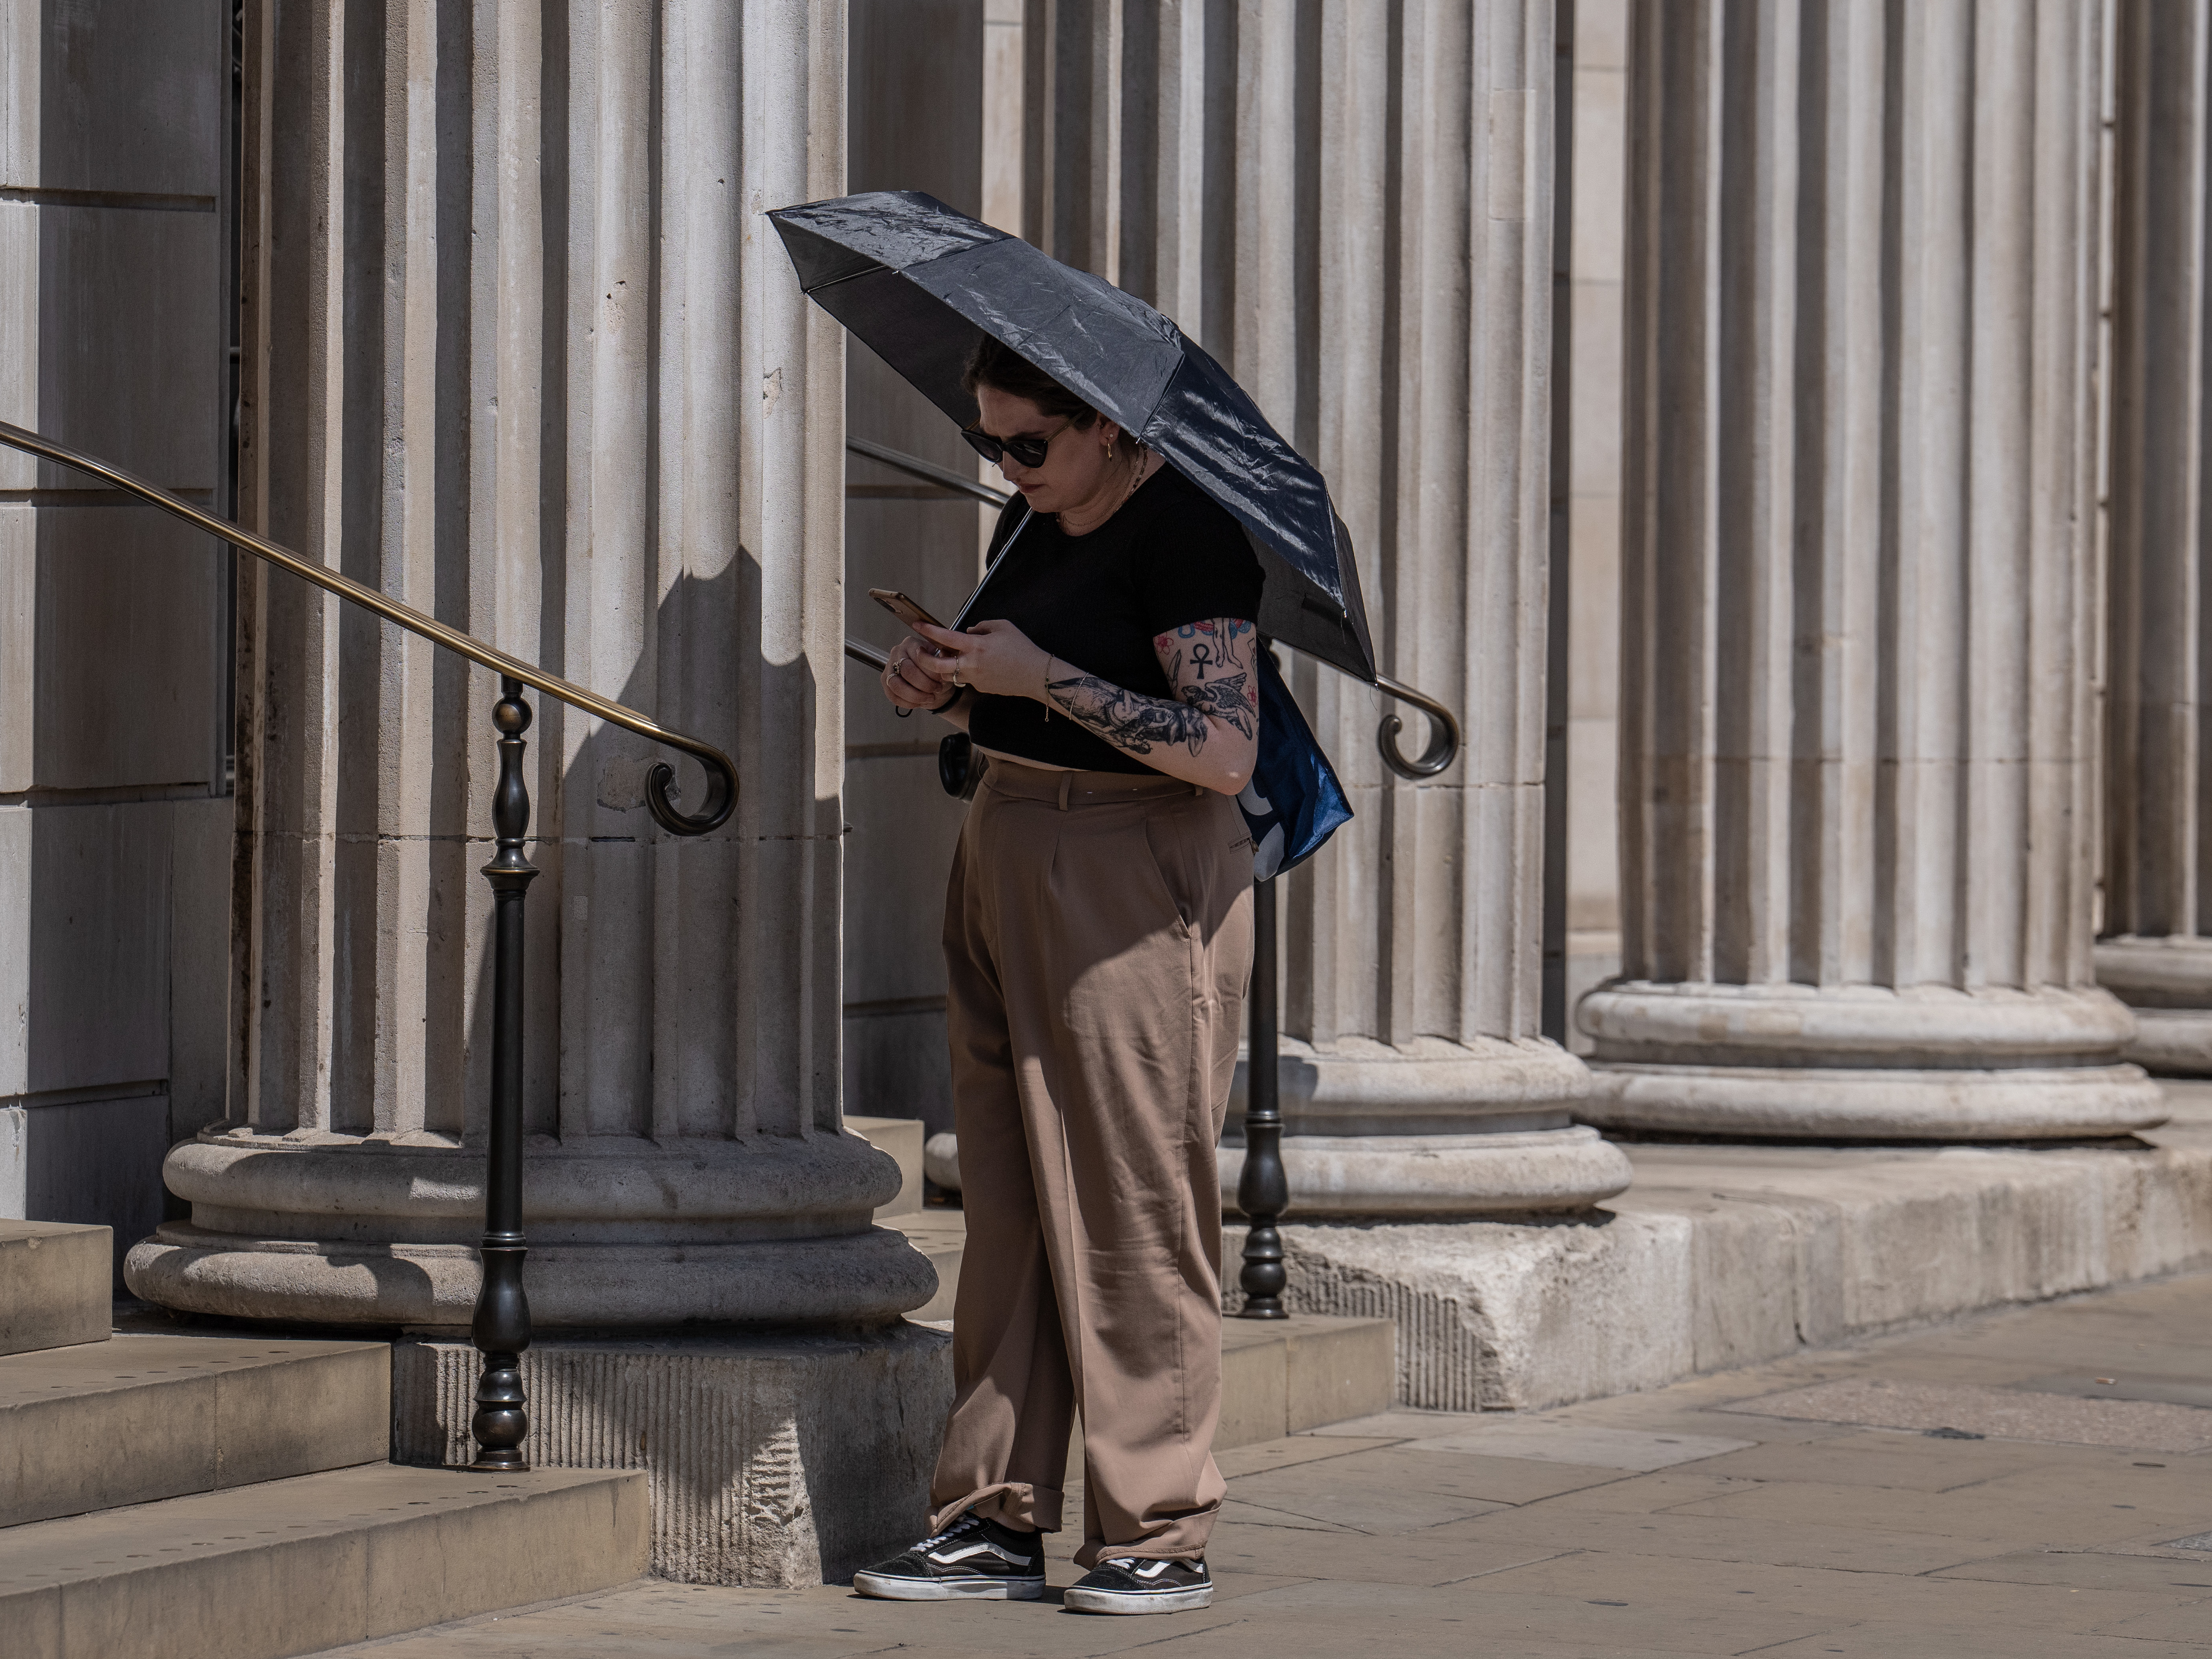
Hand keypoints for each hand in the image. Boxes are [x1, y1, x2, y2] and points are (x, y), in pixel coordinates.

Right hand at [880, 634, 956, 710]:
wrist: (932, 682)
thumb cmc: (937, 671)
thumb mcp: (943, 662)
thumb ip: (943, 659)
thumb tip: (942, 658)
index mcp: (911, 643)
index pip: (919, 658)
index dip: (931, 673)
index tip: (942, 680)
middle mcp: (897, 652)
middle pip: (907, 671)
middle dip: (925, 685)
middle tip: (937, 690)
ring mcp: (889, 667)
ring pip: (897, 685)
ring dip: (916, 696)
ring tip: (930, 698)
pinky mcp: (885, 681)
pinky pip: (893, 696)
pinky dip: (908, 703)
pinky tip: (920, 703)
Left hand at [911, 618, 1050, 701]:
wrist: (1036, 675)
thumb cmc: (1022, 649)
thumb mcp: (1003, 627)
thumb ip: (982, 626)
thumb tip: (969, 631)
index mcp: (976, 645)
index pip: (944, 637)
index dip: (928, 630)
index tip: (916, 625)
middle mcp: (971, 664)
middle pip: (936, 665)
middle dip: (923, 659)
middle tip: (920, 652)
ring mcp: (975, 678)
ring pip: (949, 674)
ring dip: (944, 666)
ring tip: (948, 657)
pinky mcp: (980, 687)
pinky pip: (966, 679)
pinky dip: (965, 672)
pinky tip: (978, 666)